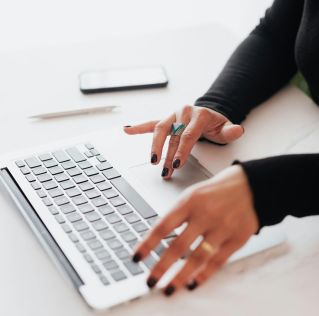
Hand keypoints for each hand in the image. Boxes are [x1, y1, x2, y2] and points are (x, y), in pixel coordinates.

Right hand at [124, 105, 243, 178]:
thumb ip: (231, 131)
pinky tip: (127, 130)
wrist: (208, 115)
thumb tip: (237, 130)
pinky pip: (151, 123)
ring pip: (160, 130)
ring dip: (155, 147)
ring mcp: (173, 116)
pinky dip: (139, 127)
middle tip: (165, 170)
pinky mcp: (166, 119)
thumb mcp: (225, 128)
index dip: (181, 151)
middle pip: (172, 136)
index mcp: (199, 114)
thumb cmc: (216, 125)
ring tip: (152, 161)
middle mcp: (184, 112)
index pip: (187, 135)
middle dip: (168, 154)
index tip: (176, 165)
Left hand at [132, 165, 258, 294]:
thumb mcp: (193, 194)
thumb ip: (178, 214)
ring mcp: (222, 228)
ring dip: (181, 276)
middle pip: (178, 246)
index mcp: (190, 201)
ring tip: (170, 288)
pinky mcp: (237, 238)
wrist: (250, 186)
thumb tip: (158, 237)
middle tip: (150, 281)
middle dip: (161, 267)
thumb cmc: (216, 191)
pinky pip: (218, 261)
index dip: (147, 244)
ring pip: (198, 257)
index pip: (163, 226)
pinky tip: (194, 282)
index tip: (137, 258)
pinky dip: (204, 274)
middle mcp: (205, 215)